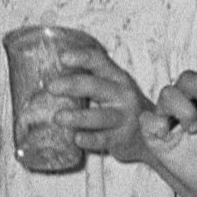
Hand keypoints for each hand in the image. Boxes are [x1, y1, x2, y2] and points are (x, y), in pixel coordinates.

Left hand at [42, 35, 157, 161]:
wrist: (151, 134)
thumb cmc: (119, 108)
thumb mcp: (110, 89)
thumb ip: (88, 82)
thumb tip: (46, 78)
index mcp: (116, 77)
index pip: (99, 61)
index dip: (81, 57)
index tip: (62, 57)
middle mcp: (122, 94)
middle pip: (96, 86)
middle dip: (72, 85)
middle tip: (51, 87)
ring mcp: (124, 117)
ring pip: (100, 116)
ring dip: (77, 117)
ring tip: (57, 117)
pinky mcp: (123, 138)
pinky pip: (104, 139)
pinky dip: (89, 140)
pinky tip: (76, 139)